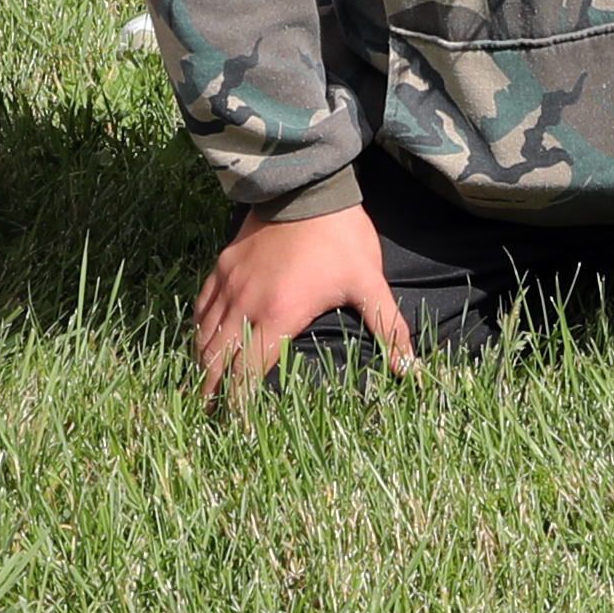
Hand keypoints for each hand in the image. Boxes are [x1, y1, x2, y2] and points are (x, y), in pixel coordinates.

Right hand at [188, 199, 408, 406]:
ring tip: (204, 389)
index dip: (240, 406)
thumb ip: (388, 327)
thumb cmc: (340, 234)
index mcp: (279, 315)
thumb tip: (414, 370)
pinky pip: (202, 305)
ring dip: (202, 365)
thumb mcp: (368, 281)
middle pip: (216, 361)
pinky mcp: (224, 263)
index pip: (247, 374)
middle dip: (211, 394)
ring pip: (204, 335)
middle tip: (210, 420)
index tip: (238, 429)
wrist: (308, 182)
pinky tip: (203, 341)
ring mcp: (231, 283)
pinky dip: (199, 329)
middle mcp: (246, 304)